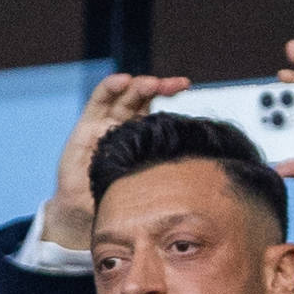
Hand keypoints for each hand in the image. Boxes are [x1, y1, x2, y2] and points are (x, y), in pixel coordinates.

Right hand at [45, 73, 191, 250]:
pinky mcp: (86, 125)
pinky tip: (123, 81)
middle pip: (143, 97)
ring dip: (139, 85)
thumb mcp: (151, 183)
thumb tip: (207, 172)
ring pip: (124, 96)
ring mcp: (105, 122)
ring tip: (153, 83)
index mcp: (142, 134)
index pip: (158, 108)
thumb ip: (169, 171)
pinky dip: (110, 87)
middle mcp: (124, 124)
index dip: (171, 95)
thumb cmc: (122, 199)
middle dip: (160, 86)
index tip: (187, 87)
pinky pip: (99, 101)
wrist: (87, 212)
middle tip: (178, 85)